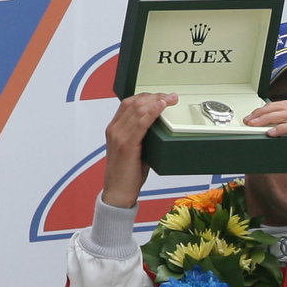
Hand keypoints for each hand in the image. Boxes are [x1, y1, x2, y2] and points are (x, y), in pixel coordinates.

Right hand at [101, 92, 173, 207]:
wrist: (119, 191)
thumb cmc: (129, 173)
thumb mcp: (136, 149)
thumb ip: (144, 137)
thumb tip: (162, 128)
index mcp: (115, 129)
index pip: (128, 103)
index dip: (146, 96)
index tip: (162, 96)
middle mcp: (114, 129)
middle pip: (133, 103)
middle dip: (154, 96)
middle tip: (171, 96)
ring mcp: (119, 136)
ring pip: (137, 110)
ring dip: (156, 101)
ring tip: (171, 99)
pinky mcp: (127, 145)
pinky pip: (140, 123)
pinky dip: (152, 112)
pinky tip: (161, 107)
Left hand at [243, 100, 286, 203]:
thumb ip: (275, 152)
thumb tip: (256, 149)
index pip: (282, 109)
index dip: (264, 111)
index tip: (249, 120)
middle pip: (283, 107)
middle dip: (262, 111)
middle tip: (248, 121)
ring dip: (268, 117)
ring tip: (254, 125)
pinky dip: (282, 128)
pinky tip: (271, 133)